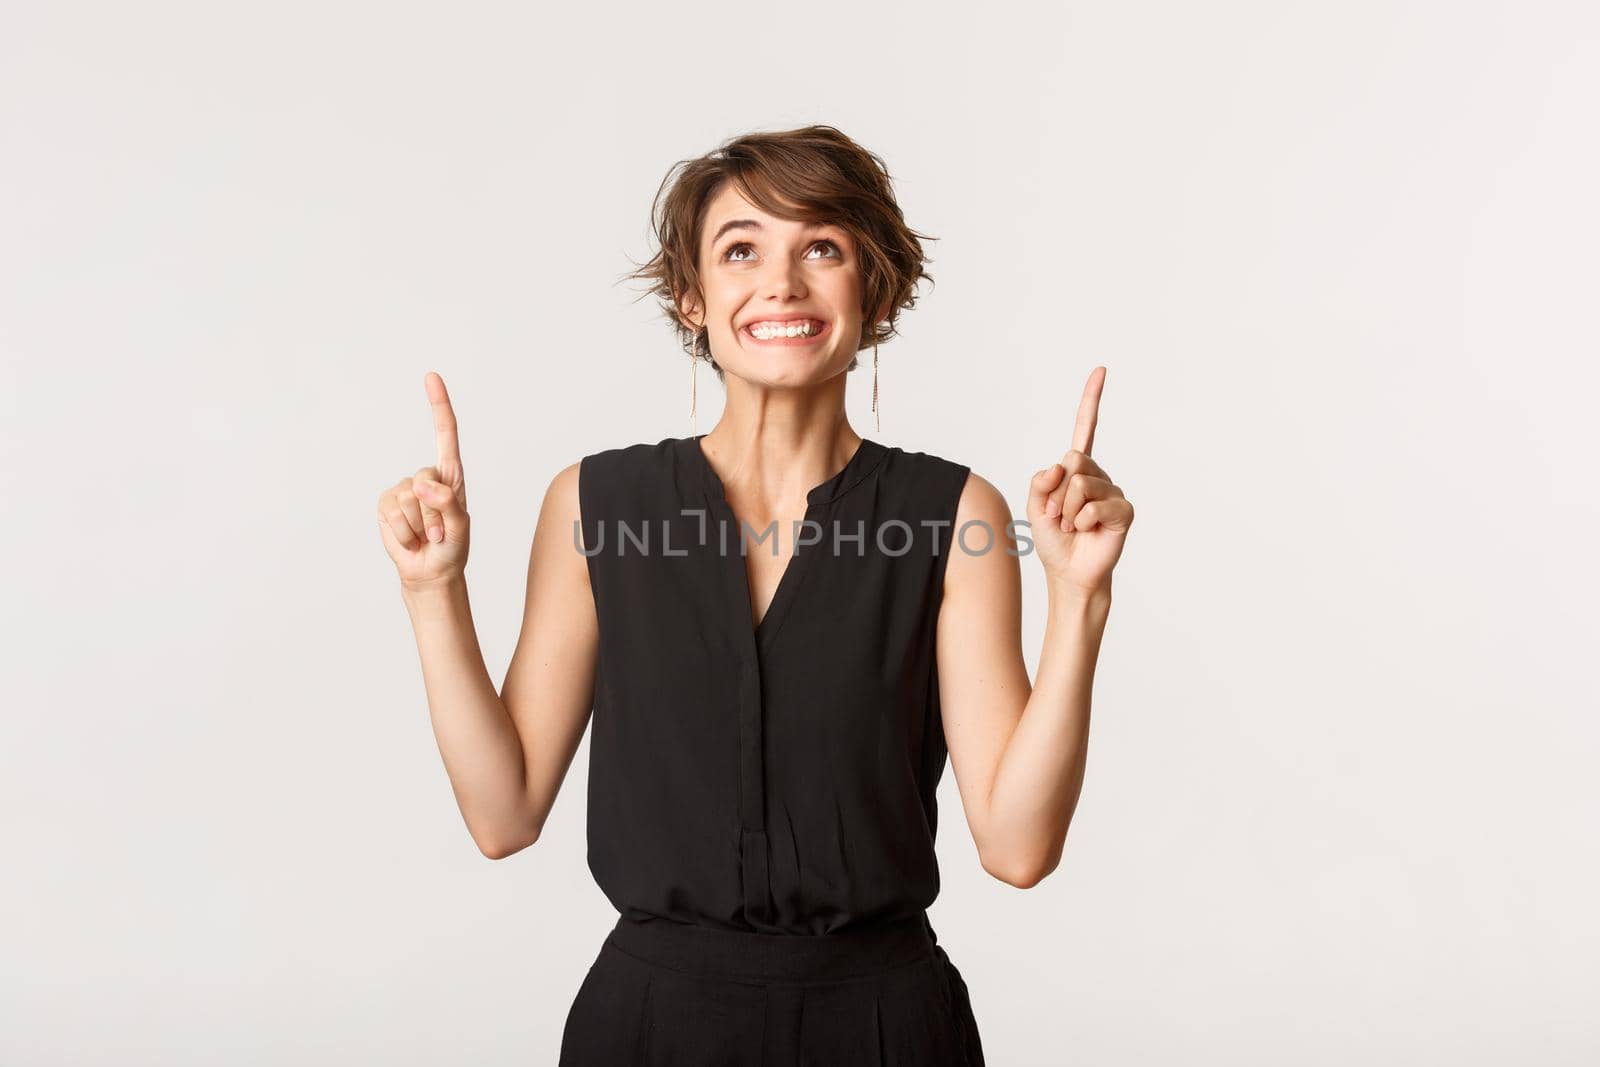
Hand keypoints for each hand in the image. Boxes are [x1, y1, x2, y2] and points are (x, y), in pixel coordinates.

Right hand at [376, 371, 470, 589]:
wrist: (430, 571)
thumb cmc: (451, 547)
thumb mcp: (459, 528)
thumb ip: (447, 505)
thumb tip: (423, 486)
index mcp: (450, 476)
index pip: (445, 434)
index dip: (438, 406)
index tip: (431, 377)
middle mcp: (426, 478)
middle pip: (425, 480)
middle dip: (434, 514)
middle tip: (439, 533)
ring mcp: (403, 490)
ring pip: (408, 500)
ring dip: (419, 526)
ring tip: (426, 537)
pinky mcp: (385, 504)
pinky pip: (392, 512)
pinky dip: (403, 532)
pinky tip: (410, 539)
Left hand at [1026, 366, 1134, 596]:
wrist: (1069, 572)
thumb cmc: (1053, 539)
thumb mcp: (1035, 506)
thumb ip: (1041, 481)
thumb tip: (1062, 466)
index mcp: (1076, 468)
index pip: (1085, 428)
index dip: (1092, 399)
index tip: (1101, 370)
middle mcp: (1096, 474)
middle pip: (1073, 460)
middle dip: (1056, 492)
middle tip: (1057, 516)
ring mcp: (1112, 490)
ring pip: (1081, 485)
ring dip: (1066, 511)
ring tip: (1071, 527)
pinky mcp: (1123, 510)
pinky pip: (1095, 506)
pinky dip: (1082, 521)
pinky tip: (1086, 531)